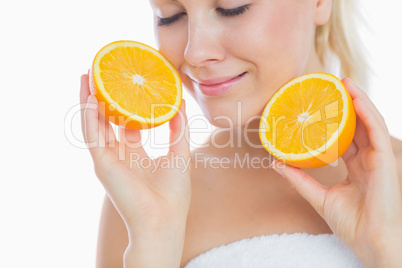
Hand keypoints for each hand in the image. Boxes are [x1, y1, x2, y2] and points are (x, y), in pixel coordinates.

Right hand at [80, 73, 190, 239]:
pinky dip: (90, 117)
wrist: (165, 220)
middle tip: (100, 73)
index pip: (123, 124)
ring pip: (94, 125)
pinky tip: (90, 98)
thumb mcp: (179, 153)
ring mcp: (108, 160)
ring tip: (87, 77)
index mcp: (134, 154)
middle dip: (101, 98)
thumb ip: (178, 129)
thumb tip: (180, 103)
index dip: (123, 104)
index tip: (125, 84)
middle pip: (105, 120)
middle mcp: (118, 155)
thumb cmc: (173, 194)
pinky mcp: (102, 165)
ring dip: (88, 102)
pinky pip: (92, 136)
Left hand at [271, 78, 401, 266]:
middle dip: (344, 105)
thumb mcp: (319, 197)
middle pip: (356, 125)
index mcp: (357, 167)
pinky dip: (366, 110)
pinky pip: (376, 128)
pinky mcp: (386, 160)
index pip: (346, 137)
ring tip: (341, 82)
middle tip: (327, 87)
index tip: (318, 107)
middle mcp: (369, 159)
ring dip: (357, 99)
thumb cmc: (352, 224)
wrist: (371, 242)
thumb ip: (299, 180)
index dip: (334, 121)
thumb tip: (277, 163)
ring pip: (369, 121)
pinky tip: (354, 96)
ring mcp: (378, 158)